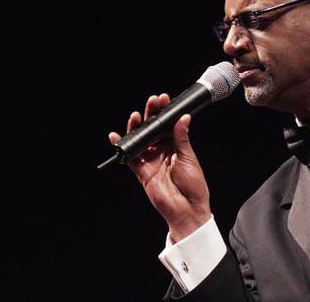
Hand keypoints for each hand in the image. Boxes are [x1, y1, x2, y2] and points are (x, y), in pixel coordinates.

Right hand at [109, 93, 210, 241]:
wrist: (187, 209)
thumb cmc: (193, 186)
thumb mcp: (188, 158)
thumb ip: (181, 138)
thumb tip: (183, 118)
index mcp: (176, 146)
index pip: (167, 125)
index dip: (165, 112)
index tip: (164, 100)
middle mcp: (162, 151)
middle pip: (152, 130)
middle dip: (151, 114)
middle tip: (152, 102)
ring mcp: (151, 160)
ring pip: (140, 140)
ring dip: (136, 127)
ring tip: (136, 115)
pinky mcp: (142, 171)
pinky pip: (129, 157)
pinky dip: (122, 146)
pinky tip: (116, 136)